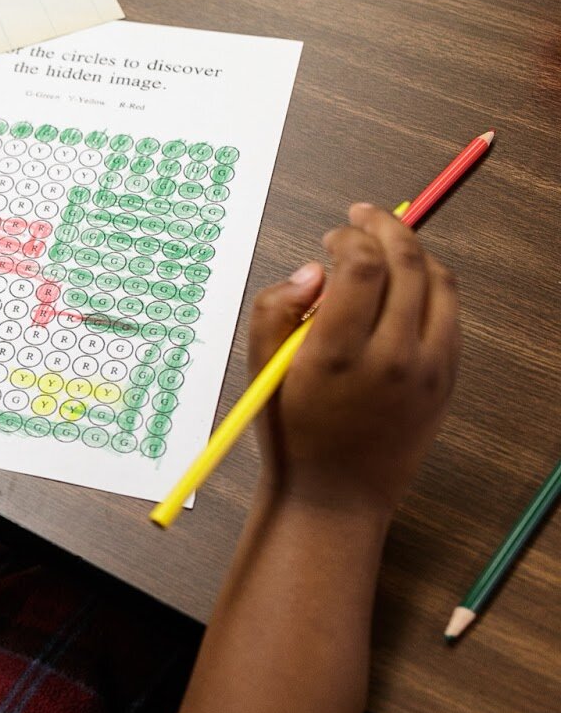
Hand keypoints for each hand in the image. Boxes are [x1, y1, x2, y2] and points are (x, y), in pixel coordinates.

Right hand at [247, 203, 459, 514]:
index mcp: (337, 355)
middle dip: (385, 228)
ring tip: (388, 245)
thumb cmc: (292, 432)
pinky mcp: (446, 380)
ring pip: (438, 282)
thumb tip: (313, 270)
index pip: (361, 266)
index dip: (349, 237)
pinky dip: (432, 286)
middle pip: (406, 264)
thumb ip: (276, 309)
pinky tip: (407, 284)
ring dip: (414, 252)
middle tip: (364, 217)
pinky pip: (451, 314)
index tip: (332, 235)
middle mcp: (390, 358)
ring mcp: (427, 370)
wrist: (336, 495)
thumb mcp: (261, 370)